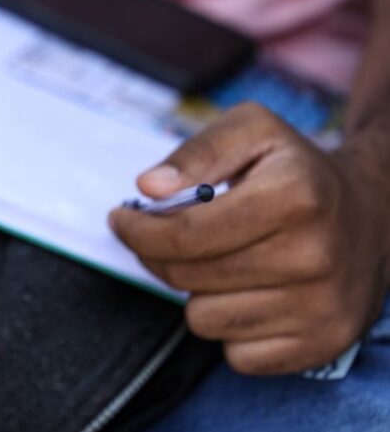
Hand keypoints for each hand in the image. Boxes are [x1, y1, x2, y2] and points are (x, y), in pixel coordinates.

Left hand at [109, 102, 389, 374]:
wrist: (374, 215)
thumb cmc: (296, 171)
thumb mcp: (253, 131)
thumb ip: (197, 151)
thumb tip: (149, 187)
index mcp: (295, 196)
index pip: (185, 234)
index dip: (137, 230)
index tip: (121, 220)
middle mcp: (314, 255)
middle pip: (186, 277)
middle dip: (159, 256)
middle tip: (163, 237)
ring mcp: (322, 306)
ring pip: (203, 320)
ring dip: (197, 293)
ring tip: (221, 262)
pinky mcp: (323, 344)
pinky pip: (235, 355)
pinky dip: (229, 328)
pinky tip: (248, 293)